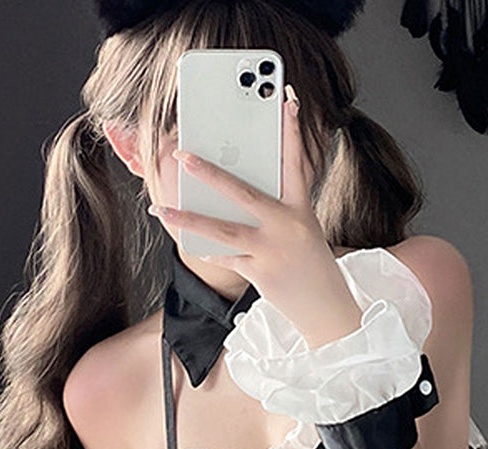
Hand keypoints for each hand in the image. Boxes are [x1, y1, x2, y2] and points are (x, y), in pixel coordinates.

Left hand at [151, 84, 362, 345]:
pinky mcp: (261, 273)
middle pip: (243, 194)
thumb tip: (235, 198)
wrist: (327, 309)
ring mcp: (272, 251)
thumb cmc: (312, 266)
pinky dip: (206, 250)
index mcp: (302, 210)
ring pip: (223, 230)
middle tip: (182, 154)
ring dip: (188, 218)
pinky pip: (225, 257)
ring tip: (160, 208)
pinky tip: (184, 240)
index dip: (292, 131)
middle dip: (210, 173)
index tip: (288, 99)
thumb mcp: (303, 232)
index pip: (296, 164)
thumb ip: (276, 211)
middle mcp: (287, 227)